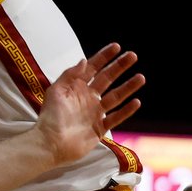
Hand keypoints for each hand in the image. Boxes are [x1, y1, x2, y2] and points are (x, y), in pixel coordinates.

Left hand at [36, 43, 143, 165]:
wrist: (50, 144)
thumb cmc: (50, 116)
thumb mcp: (57, 91)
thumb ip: (70, 75)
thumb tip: (84, 60)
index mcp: (75, 88)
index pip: (92, 68)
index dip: (104, 57)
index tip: (117, 47)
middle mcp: (87, 98)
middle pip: (107, 79)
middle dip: (119, 67)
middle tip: (133, 56)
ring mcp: (94, 113)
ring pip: (115, 97)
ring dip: (128, 87)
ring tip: (141, 77)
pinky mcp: (99, 128)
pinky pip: (116, 118)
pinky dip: (126, 111)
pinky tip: (136, 102)